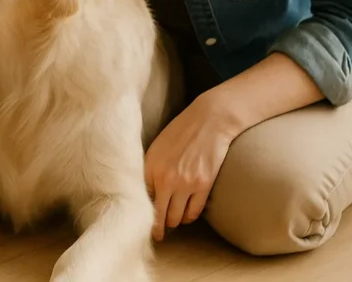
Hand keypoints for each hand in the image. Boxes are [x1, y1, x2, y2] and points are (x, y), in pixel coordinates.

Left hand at [144, 92, 236, 240]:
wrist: (208, 120)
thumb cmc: (180, 132)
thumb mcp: (156, 149)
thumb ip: (149, 171)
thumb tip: (145, 195)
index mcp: (149, 167)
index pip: (142, 202)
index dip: (143, 216)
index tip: (143, 225)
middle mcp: (165, 179)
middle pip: (159, 216)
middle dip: (159, 226)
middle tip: (159, 232)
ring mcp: (185, 183)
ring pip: (177, 218)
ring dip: (175, 221)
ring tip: (173, 220)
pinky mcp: (203, 185)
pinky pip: (194, 212)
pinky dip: (189, 216)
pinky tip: (187, 213)